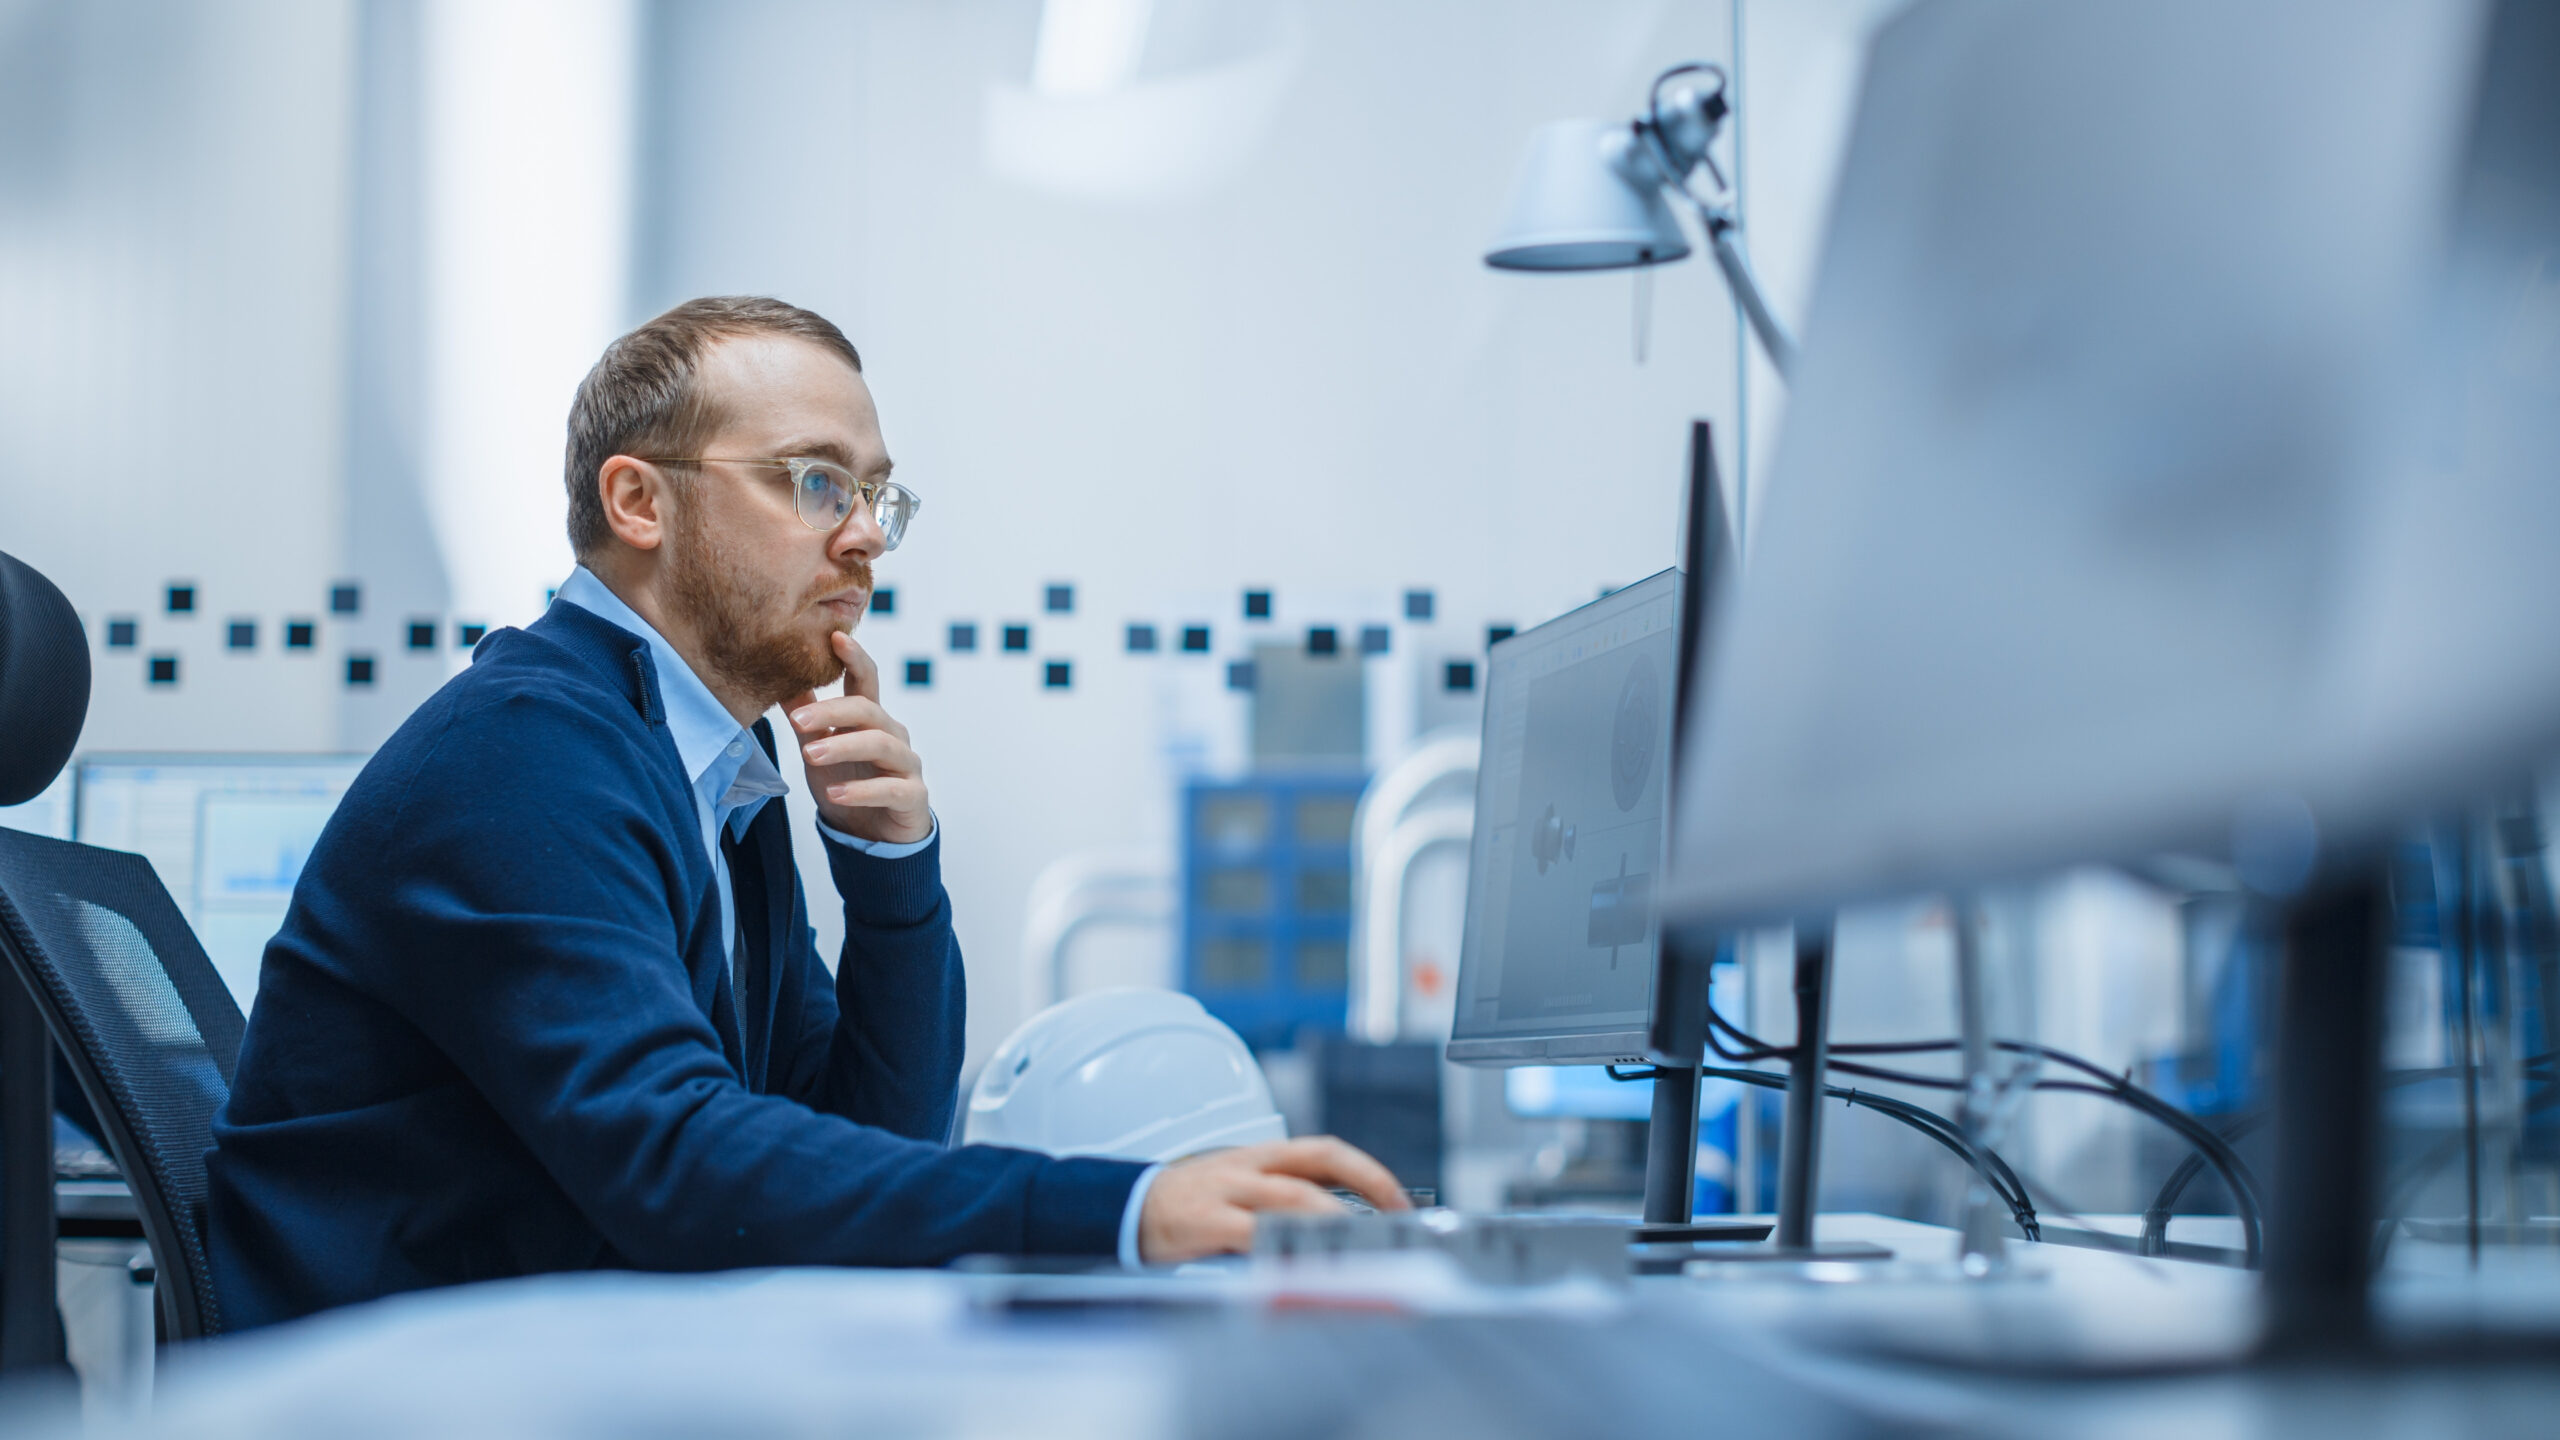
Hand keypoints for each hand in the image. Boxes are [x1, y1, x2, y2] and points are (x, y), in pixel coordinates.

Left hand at [786, 631, 931, 844]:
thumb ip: (806, 715)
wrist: (871, 835)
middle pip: (869, 711)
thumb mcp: (818, 747)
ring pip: (882, 745)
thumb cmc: (847, 782)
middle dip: (833, 712)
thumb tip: (779, 679)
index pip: (866, 680)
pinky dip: (862, 791)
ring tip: (810, 756)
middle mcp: (893, 735)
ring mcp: (906, 765)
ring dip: (844, 747)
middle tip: (797, 722)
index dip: (854, 657)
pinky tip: (835, 794)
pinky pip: (891, 789)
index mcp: (871, 718)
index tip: (834, 636)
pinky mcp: (913, 796)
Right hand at [1137, 1137, 1409, 1264]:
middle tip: (1397, 1222)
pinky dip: (1283, 1247)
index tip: (1400, 1203)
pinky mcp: (1206, 1222)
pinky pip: (1253, 1233)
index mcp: (1260, 1156)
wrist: (1124, 1206)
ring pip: (1294, 1196)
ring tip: (1366, 1244)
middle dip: (1369, 1187)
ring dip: (1336, 1220)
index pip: (1325, 1151)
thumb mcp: (1237, 1189)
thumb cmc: (1188, 1204)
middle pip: (1320, 1163)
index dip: (1369, 1172)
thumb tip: (1338, 1233)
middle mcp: (1249, 1166)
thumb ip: (1280, 1203)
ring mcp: (1227, 1191)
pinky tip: (1305, 1264)